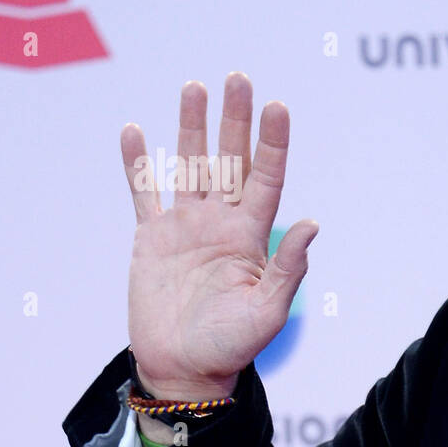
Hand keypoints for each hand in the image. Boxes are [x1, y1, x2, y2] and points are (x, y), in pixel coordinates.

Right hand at [122, 72, 317, 399]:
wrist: (185, 369)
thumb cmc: (232, 345)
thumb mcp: (268, 310)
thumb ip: (288, 267)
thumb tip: (312, 222)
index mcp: (251, 235)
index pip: (266, 178)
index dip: (272, 143)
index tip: (277, 106)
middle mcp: (221, 222)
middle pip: (230, 159)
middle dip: (234, 120)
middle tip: (237, 78)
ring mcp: (185, 226)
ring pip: (189, 165)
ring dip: (191, 127)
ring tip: (194, 87)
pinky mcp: (151, 237)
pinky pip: (143, 192)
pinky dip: (138, 164)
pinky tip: (135, 132)